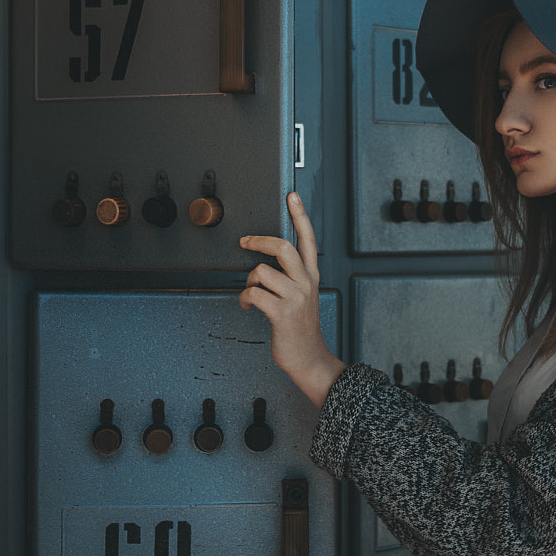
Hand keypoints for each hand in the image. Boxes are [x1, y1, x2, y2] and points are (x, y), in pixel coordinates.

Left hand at [238, 192, 345, 408]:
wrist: (309, 358)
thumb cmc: (301, 327)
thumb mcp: (303, 295)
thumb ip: (292, 275)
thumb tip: (268, 261)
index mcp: (311, 275)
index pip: (308, 238)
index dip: (300, 215)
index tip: (292, 197)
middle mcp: (305, 282)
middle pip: (284, 247)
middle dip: (260, 241)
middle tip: (246, 241)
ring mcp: (294, 298)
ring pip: (262, 271)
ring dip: (249, 281)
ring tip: (251, 291)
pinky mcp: (281, 313)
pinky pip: (253, 294)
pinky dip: (244, 298)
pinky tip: (247, 305)